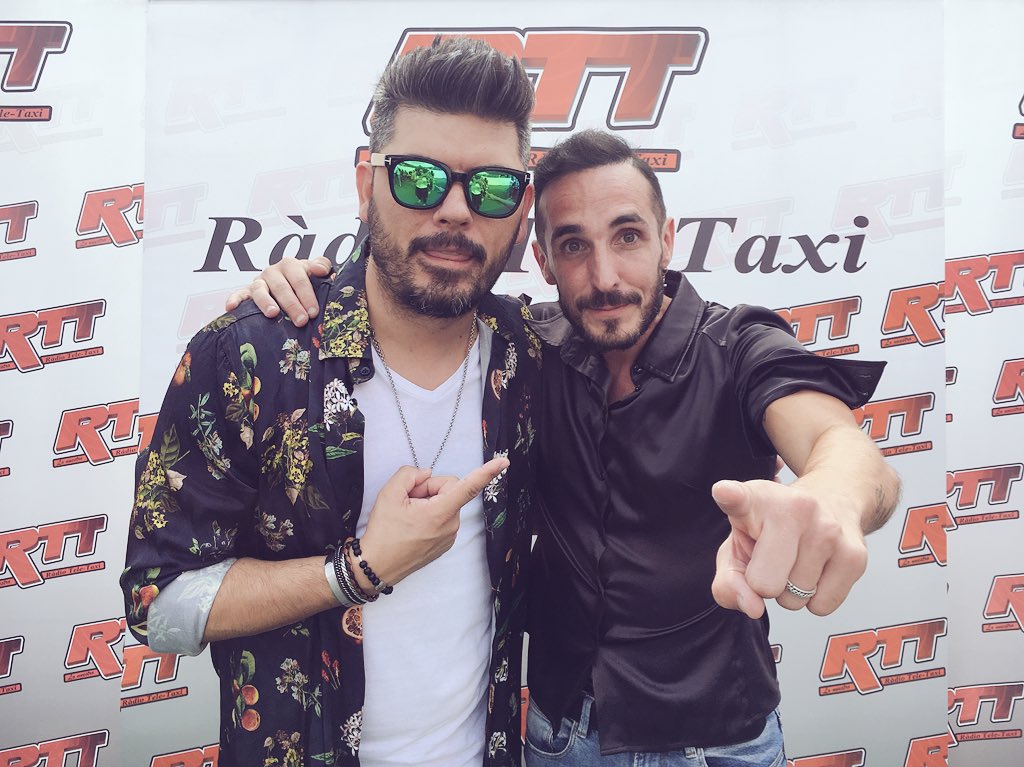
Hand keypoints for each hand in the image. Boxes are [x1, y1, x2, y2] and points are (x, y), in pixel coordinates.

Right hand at [224, 255, 332, 325]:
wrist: (288, 283)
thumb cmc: (304, 280)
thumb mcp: (315, 271)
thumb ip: (321, 266)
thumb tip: (320, 270)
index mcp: (290, 265)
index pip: (299, 279)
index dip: (307, 295)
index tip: (314, 312)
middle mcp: (272, 271)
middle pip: (281, 287)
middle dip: (292, 304)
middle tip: (301, 320)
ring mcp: (259, 281)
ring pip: (260, 290)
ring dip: (266, 302)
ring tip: (273, 314)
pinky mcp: (246, 292)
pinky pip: (238, 294)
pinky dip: (234, 299)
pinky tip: (231, 308)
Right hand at [356, 456, 509, 586]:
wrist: (376, 566)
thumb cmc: (383, 532)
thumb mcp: (389, 494)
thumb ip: (410, 475)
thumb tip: (426, 474)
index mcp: (440, 512)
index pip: (468, 487)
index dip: (487, 472)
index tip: (504, 462)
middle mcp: (451, 525)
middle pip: (449, 489)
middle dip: (429, 489)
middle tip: (408, 500)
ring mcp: (450, 536)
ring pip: (445, 503)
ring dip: (429, 503)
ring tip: (408, 516)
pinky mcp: (446, 543)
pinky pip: (443, 517)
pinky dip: (430, 515)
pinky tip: (413, 525)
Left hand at [710, 478, 866, 618]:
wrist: (833, 500)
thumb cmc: (772, 531)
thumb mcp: (736, 549)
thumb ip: (729, 582)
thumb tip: (754, 607)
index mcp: (755, 498)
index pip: (739, 498)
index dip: (731, 497)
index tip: (725, 493)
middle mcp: (795, 507)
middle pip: (765, 584)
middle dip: (764, 585)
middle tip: (771, 559)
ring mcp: (829, 529)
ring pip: (795, 599)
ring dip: (791, 591)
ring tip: (796, 558)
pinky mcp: (855, 554)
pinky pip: (821, 607)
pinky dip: (815, 599)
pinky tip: (817, 567)